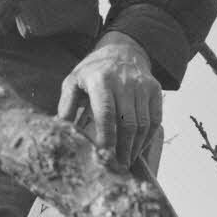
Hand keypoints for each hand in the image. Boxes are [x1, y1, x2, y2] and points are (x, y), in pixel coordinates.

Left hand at [56, 31, 161, 167]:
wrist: (121, 50)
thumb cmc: (93, 71)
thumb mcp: (73, 81)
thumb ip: (66, 105)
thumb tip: (62, 129)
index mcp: (100, 80)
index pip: (106, 112)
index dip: (105, 135)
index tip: (103, 153)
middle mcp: (124, 82)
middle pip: (127, 122)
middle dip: (123, 147)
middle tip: (117, 165)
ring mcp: (142, 86)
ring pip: (143, 124)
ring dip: (136, 146)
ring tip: (126, 161)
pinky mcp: (155, 90)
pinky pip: (155, 119)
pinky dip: (148, 137)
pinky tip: (138, 148)